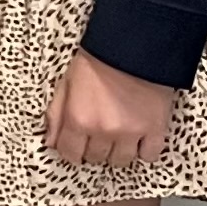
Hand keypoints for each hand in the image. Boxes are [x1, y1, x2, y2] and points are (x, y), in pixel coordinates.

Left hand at [45, 48, 180, 170]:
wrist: (134, 45)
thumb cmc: (97, 60)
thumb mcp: (66, 82)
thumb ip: (56, 113)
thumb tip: (50, 141)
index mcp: (78, 118)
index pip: (69, 153)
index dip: (71, 151)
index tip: (76, 145)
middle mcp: (104, 130)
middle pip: (95, 158)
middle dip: (93, 149)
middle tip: (98, 134)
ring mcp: (131, 132)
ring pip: (121, 161)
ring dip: (118, 151)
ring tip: (118, 135)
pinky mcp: (156, 129)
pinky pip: (149, 156)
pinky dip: (144, 150)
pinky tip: (139, 137)